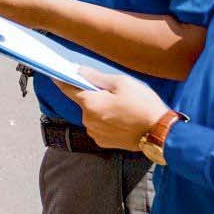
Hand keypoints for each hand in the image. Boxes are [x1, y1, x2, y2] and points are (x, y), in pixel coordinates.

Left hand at [56, 68, 171, 151]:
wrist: (159, 133)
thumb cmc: (142, 104)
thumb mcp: (122, 83)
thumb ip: (96, 77)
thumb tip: (77, 71)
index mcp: (89, 103)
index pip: (68, 89)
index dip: (61, 80)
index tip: (55, 74)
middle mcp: (87, 120)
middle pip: (84, 103)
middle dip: (93, 96)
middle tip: (113, 93)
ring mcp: (94, 133)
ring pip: (91, 115)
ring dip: (100, 110)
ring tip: (121, 108)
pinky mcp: (102, 142)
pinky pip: (98, 127)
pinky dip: (105, 122)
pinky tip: (121, 120)